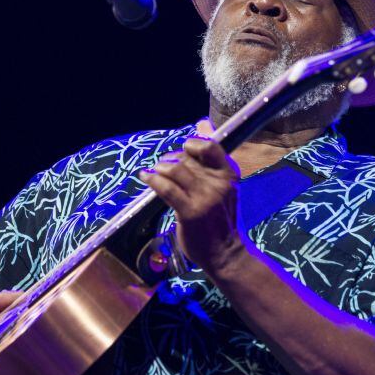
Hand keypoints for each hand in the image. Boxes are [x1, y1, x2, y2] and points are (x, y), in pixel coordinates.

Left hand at [139, 120, 242, 272]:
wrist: (225, 252)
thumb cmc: (220, 216)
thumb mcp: (222, 184)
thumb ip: (211, 158)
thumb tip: (202, 122)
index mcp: (229, 173)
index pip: (209, 145)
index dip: (192, 144)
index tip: (184, 151)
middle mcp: (218, 182)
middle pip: (186, 157)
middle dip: (171, 159)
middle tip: (165, 168)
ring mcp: (204, 197)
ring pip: (174, 168)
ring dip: (160, 167)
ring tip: (156, 172)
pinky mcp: (189, 212)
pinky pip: (166, 187)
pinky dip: (152, 179)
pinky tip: (145, 177)